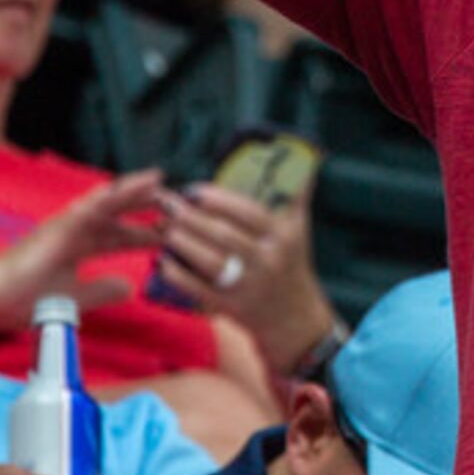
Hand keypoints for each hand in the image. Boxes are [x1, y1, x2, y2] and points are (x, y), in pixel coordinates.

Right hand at [0, 168, 164, 340]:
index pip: (123, 235)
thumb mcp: (76, 297)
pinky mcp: (54, 228)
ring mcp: (66, 226)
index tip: (176, 230)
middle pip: (120, 213)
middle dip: (147, 206)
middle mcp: (77, 231)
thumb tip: (131, 286)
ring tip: (157, 180)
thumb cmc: (26, 298)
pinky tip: (122, 191)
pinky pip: (82, 209)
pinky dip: (102, 199)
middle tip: (178, 200)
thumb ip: (103, 290)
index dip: (148, 232)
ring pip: (105, 203)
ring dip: (130, 191)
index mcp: (82, 246)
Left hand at [154, 182, 336, 376]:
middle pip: (224, 235)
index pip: (249, 212)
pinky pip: (200, 290)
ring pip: (210, 262)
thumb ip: (298, 194)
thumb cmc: (291, 263)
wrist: (294, 318)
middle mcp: (268, 261)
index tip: (194, 190)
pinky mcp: (232, 308)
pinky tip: (163, 261)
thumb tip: (310, 156)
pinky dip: (179, 276)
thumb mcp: (299, 229)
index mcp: (283, 236)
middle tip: (168, 204)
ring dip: (182, 243)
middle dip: (191, 218)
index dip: (218, 200)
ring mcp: (249, 286)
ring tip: (163, 227)